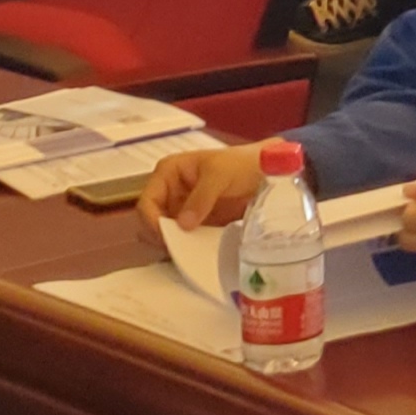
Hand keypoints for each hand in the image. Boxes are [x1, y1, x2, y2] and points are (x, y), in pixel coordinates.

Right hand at [139, 143, 269, 239]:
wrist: (268, 170)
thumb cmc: (243, 162)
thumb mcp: (220, 174)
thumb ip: (201, 197)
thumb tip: (183, 224)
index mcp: (168, 173)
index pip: (147, 201)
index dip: (151, 220)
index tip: (165, 236)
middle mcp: (171, 192)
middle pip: (153, 220)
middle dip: (161, 236)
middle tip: (178, 248)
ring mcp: (183, 209)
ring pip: (167, 232)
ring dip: (175, 244)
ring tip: (189, 252)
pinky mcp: (197, 223)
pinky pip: (186, 238)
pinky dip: (189, 246)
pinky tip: (199, 252)